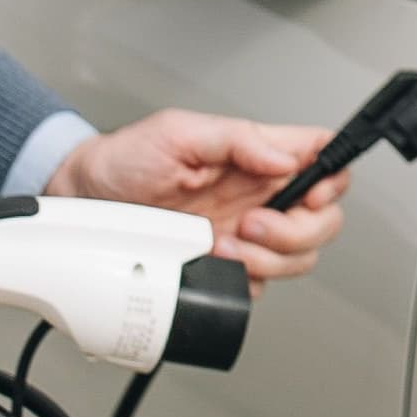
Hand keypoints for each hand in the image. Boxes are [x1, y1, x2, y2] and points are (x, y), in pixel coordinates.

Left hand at [47, 108, 347, 287]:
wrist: (85, 200)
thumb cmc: (126, 160)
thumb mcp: (178, 133)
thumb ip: (236, 139)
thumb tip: (282, 158)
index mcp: (257, 155)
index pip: (322, 157)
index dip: (332, 178)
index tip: (310, 193)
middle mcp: (260, 195)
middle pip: (323, 218)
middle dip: (297, 230)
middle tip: (252, 224)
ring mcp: (247, 233)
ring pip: (299, 257)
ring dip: (268, 258)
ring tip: (224, 244)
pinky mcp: (226, 266)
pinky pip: (261, 284)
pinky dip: (245, 279)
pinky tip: (214, 263)